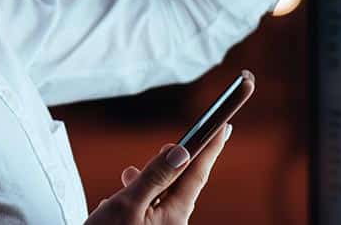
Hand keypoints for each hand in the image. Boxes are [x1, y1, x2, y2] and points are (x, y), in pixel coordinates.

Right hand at [84, 124, 231, 224]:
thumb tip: (181, 151)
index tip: (223, 125)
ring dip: (147, 182)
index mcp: (174, 215)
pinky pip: (147, 211)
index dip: (210, 147)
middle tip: (171, 144)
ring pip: (160, 197)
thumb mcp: (127, 205)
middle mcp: (173, 224)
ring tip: (128, 173)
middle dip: (172, 164)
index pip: (197, 173)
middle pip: (180, 184)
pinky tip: (117, 199)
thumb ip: (154, 177)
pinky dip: (136, 199)